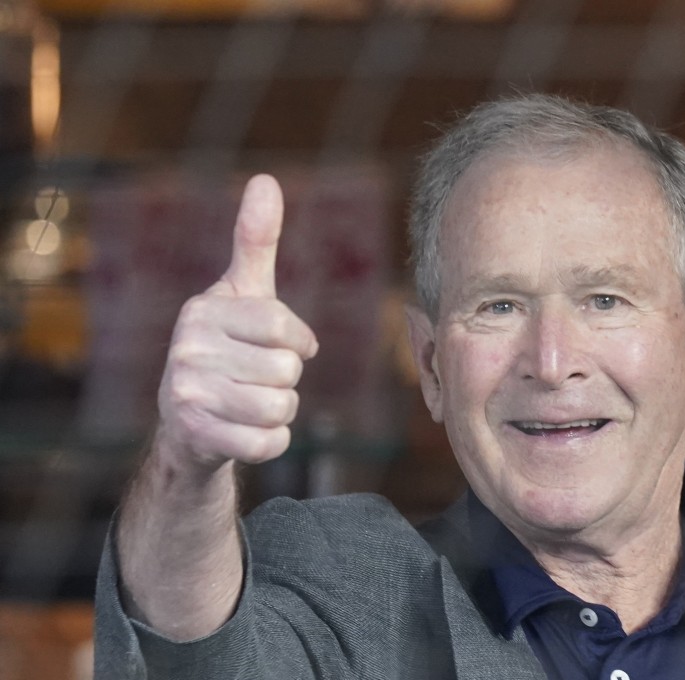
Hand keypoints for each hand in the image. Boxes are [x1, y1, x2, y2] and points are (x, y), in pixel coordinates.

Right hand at [155, 175, 318, 469]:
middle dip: (287, 378)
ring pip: (281, 407)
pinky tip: (248, 430)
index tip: (287, 345)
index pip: (282, 327)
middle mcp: (186, 348)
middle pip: (286, 370)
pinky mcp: (196, 436)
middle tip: (257, 377)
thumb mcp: (243, 292)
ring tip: (252, 402)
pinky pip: (269, 443)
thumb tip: (265, 180)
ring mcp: (186, 394)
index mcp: (203, 309)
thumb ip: (256, 241)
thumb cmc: (228, 346)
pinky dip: (272, 441)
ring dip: (281, 410)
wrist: (189, 421)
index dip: (298, 342)